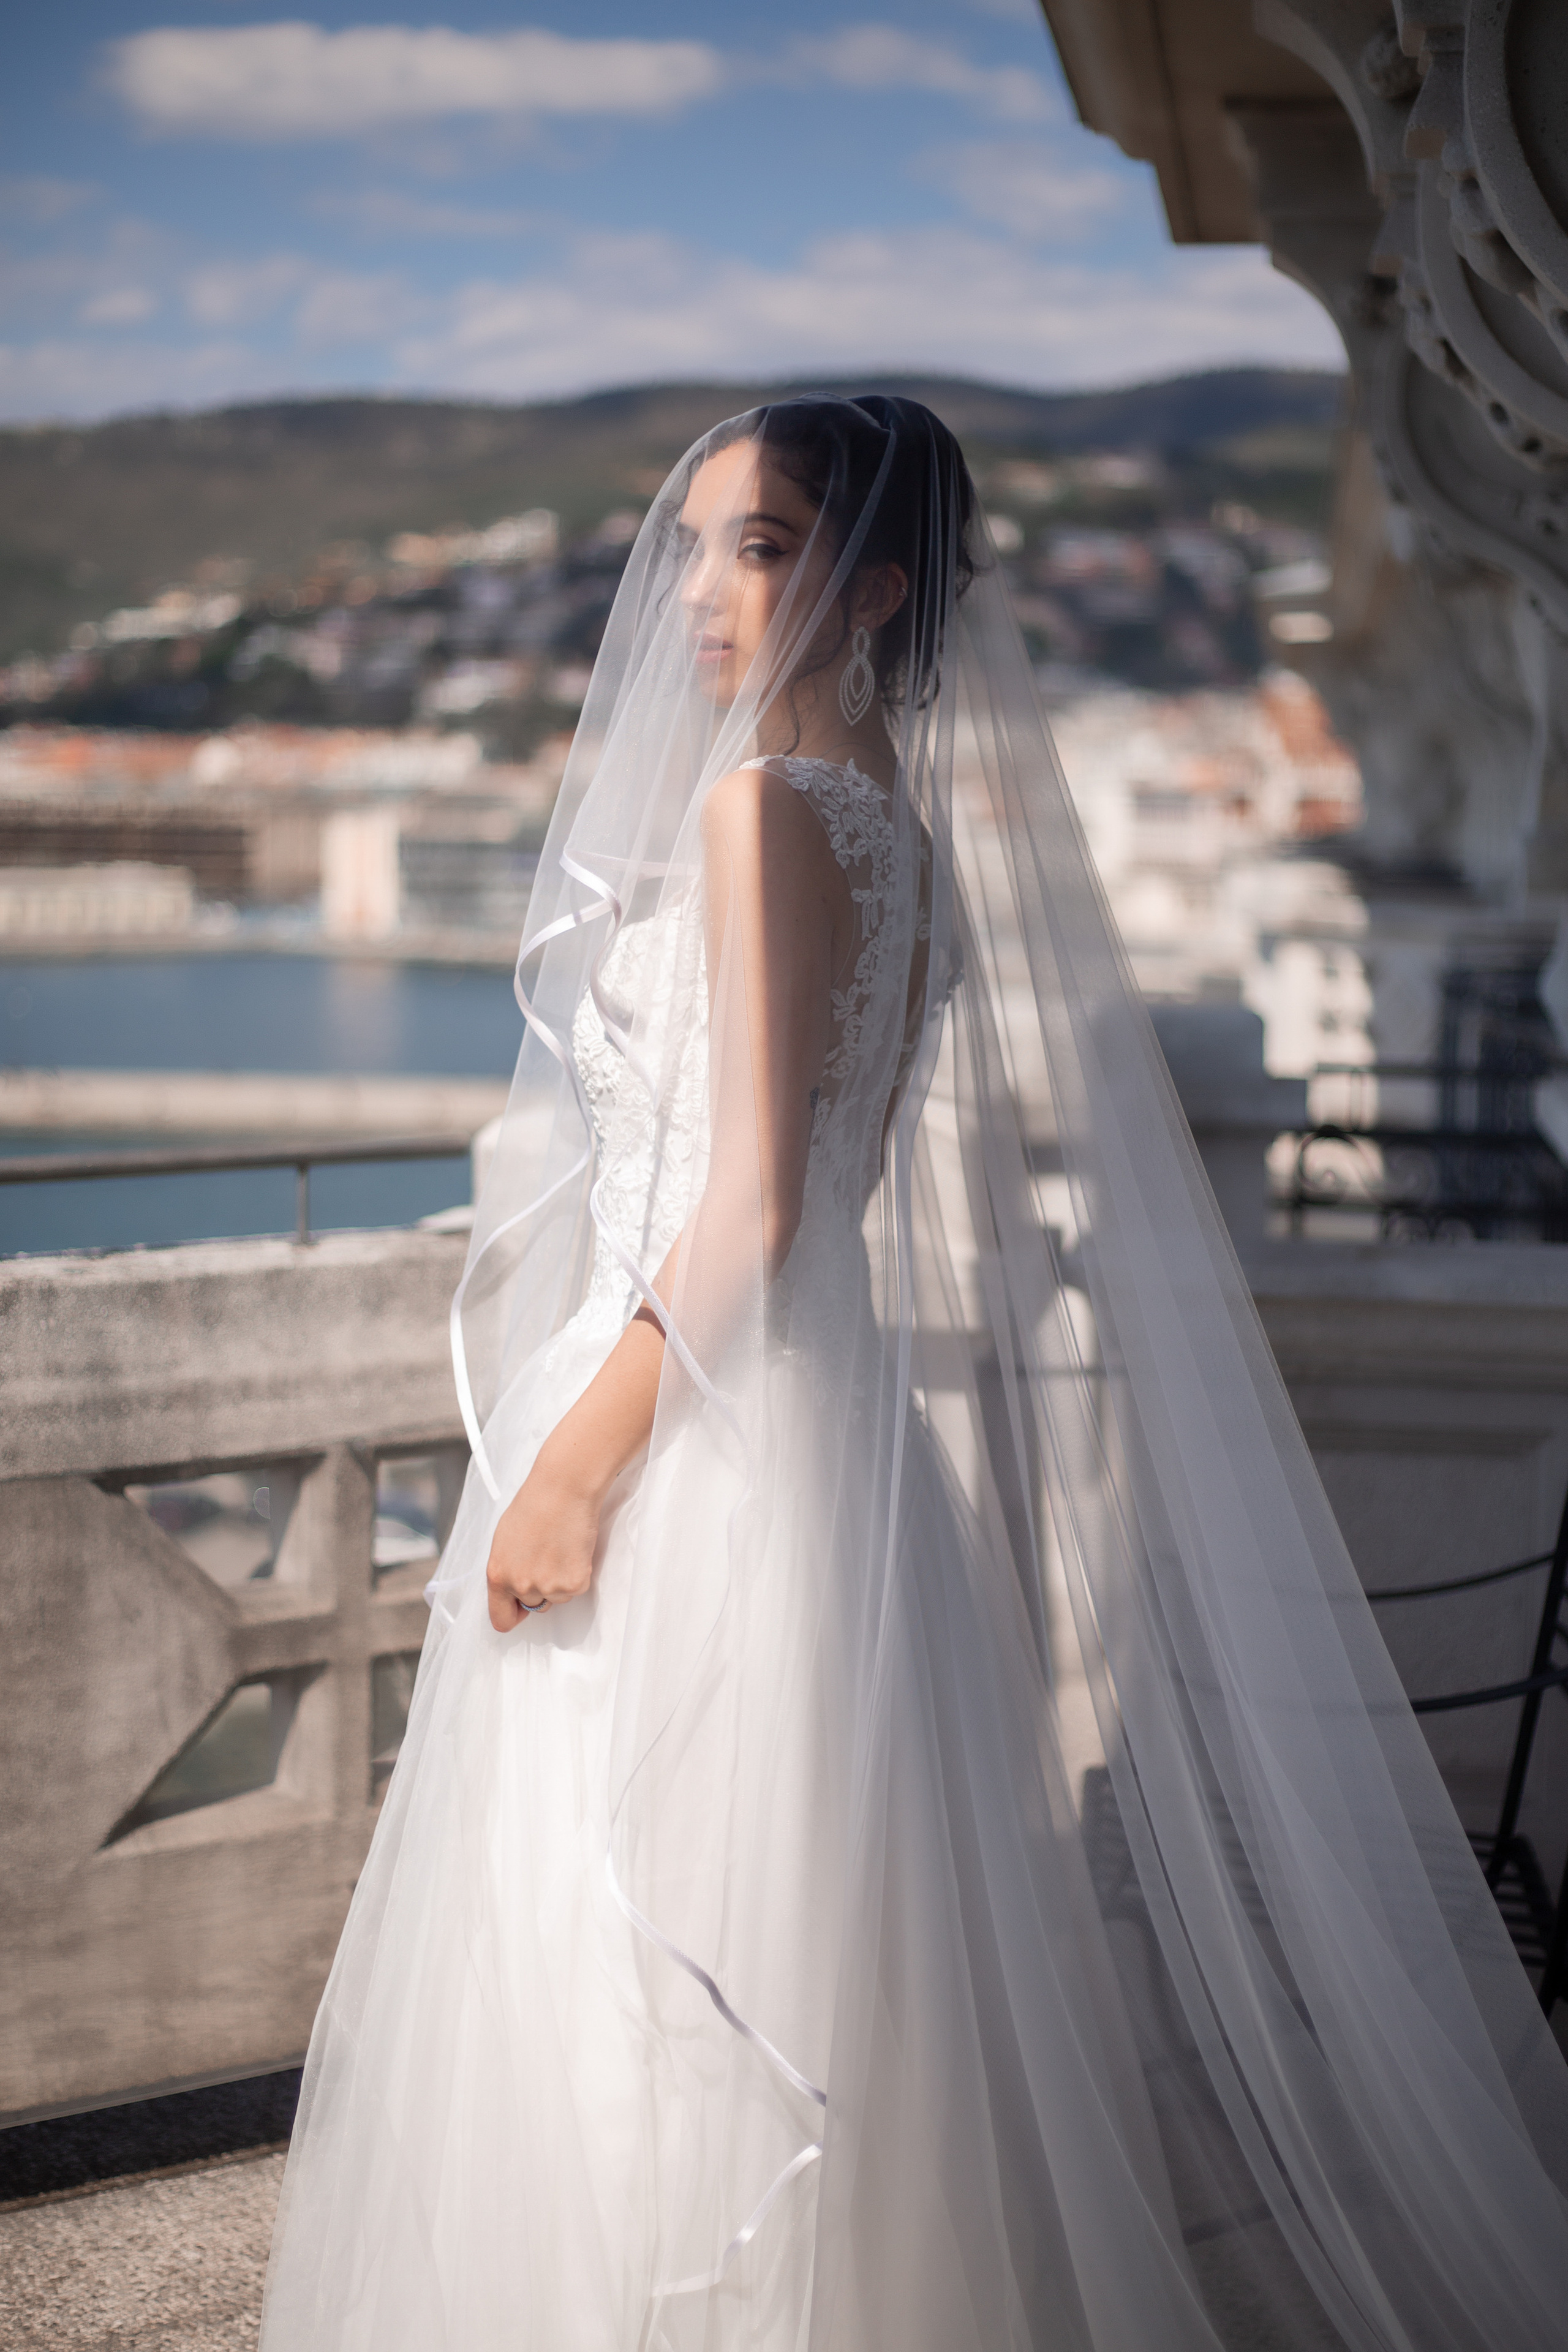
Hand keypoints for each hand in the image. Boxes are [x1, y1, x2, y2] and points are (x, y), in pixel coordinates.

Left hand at [485, 1441, 604, 1631]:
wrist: (563, 1489)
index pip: (501, 1620)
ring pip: (557, 1597)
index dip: (513, 1614)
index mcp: (498, 1577)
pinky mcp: (574, 1583)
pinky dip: (578, 1573)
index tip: (520, 1607)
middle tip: (546, 1557)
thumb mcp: (504, 1542)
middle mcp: (521, 1586)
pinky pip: (576, 1589)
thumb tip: (512, 1589)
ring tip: (559, 1548)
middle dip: (540, 1588)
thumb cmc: (533, 1506)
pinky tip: (573, 1549)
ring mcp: (549, 1587)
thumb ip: (505, 1570)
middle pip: (534, 1605)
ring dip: (560, 1580)